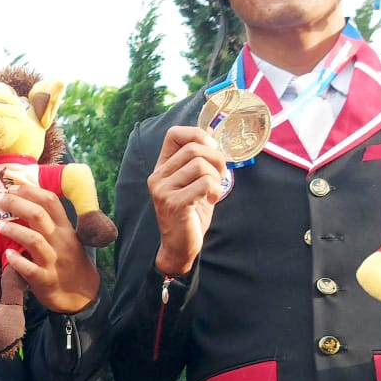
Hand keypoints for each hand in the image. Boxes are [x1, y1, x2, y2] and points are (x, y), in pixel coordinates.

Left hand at [0, 177, 99, 312]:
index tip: (12, 187)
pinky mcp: (45, 280)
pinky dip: (17, 260)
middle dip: (16, 203)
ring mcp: (53, 261)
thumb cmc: (70, 263)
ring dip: (13, 230)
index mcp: (65, 228)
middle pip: (38, 214)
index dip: (29, 191)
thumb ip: (51, 223)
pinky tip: (7, 254)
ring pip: (33, 239)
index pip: (50, 201)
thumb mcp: (68, 238)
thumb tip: (26, 204)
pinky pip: (29, 269)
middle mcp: (60, 241)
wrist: (82, 295)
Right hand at [147, 125, 226, 277]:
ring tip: (215, 190)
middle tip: (221, 174)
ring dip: (216, 177)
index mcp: (162, 168)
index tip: (211, 149)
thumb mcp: (194, 182)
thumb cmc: (191, 213)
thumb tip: (211, 136)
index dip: (197, 134)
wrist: (181, 246)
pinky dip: (216, 189)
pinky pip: (204, 183)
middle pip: (193, 148)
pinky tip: (213, 199)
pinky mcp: (174, 204)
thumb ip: (199, 160)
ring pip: (200, 165)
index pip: (174, 134)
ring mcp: (163, 191)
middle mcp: (158, 177)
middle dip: (216, 158)